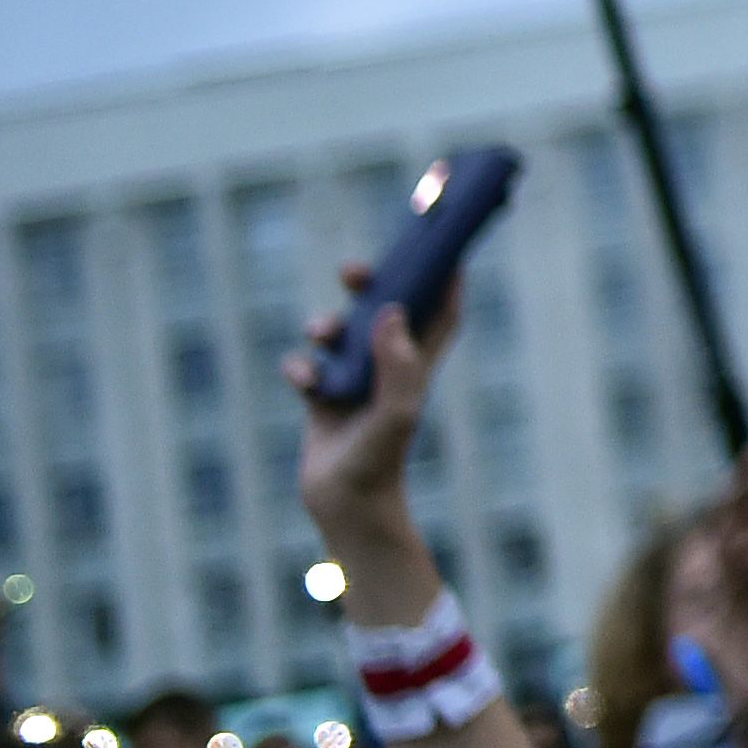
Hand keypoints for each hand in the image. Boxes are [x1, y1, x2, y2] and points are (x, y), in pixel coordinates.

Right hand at [291, 264, 456, 560]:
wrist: (346, 505)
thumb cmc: (381, 459)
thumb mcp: (397, 410)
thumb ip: (398, 362)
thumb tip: (391, 311)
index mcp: (418, 363)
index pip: (441, 311)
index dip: (446, 278)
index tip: (442, 243)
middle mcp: (389, 366)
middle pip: (386, 308)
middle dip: (371, 284)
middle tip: (354, 269)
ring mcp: (355, 379)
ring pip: (340, 331)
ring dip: (326, 323)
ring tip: (322, 332)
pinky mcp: (322, 396)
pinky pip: (306, 365)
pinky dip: (301, 366)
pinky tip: (305, 382)